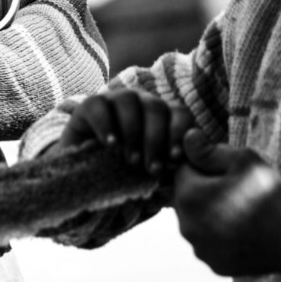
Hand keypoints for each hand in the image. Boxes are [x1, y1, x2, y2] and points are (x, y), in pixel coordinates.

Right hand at [49, 88, 194, 175]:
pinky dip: (106, 124)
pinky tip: (110, 144)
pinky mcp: (88, 105)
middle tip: (152, 168)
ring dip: (133, 132)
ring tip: (131, 160)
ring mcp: (113, 100)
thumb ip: (173, 166)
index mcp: (162, 116)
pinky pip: (99, 104)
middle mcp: (140, 103)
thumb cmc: (127, 177)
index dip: (180, 133)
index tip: (176, 158)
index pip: (179, 113)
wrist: (88, 181)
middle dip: (156, 139)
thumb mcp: (154, 175)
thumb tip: (193, 160)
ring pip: (128, 100)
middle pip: (155, 106)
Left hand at [171, 129, 280, 278]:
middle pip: (187, 196)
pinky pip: (210, 242)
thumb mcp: (243, 161)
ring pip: (197, 220)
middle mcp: (186, 226)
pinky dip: (220, 235)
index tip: (229, 172)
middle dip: (204, 189)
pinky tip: (244, 231)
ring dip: (211, 212)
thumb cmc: (270, 197)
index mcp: (188, 197)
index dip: (205, 165)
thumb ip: (209, 150)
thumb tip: (187, 136)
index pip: (183, 169)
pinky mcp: (214, 264)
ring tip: (242, 210)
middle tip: (237, 190)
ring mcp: (199, 249)